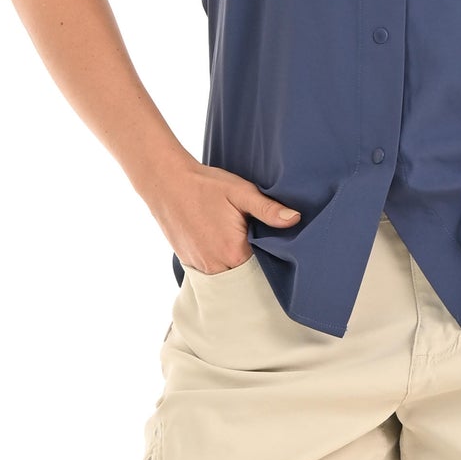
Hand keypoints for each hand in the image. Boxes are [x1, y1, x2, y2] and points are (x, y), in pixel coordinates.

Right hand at [157, 160, 300, 273]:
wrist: (165, 182)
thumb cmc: (205, 185)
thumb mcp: (241, 192)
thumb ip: (268, 210)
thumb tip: (295, 219)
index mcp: (233, 252)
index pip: (263, 270)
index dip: (272, 259)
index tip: (276, 246)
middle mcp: (215, 266)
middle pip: (245, 277)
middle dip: (254, 265)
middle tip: (258, 243)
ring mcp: (200, 267)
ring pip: (228, 277)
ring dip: (236, 266)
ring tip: (240, 244)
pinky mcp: (188, 262)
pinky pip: (212, 272)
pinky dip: (220, 264)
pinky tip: (221, 245)